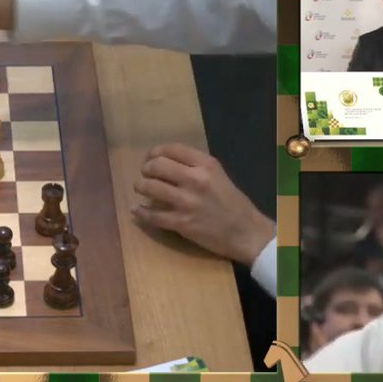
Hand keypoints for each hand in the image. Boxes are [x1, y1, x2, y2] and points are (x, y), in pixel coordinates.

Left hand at [131, 143, 274, 266]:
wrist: (245, 232)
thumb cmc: (232, 203)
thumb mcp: (218, 175)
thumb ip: (195, 166)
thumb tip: (166, 162)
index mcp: (206, 165)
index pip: (172, 149)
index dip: (155, 152)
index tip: (150, 158)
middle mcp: (196, 180)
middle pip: (157, 165)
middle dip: (146, 169)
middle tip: (145, 174)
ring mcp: (187, 202)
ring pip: (150, 188)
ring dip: (141, 187)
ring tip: (140, 189)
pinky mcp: (182, 223)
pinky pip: (153, 215)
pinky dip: (141, 212)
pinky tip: (137, 210)